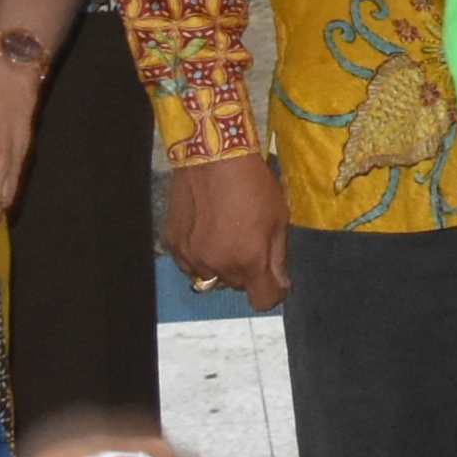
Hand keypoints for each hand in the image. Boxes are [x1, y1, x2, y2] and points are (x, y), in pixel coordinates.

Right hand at [163, 154, 288, 309]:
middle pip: (238, 286)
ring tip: (226, 234)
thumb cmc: (252, 184)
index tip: (275, 279)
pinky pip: (191, 264)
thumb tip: (282, 286)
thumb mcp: (278, 218)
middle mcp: (218, 265)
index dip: (273, 292)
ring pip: (213, 277)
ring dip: (222, 265)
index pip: (262, 301)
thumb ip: (278, 257)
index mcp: (249, 260)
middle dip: (248, 271)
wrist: (212, 156)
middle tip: (250, 240)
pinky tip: (207, 231)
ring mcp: (192, 257)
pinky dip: (200, 256)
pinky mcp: (174, 245)